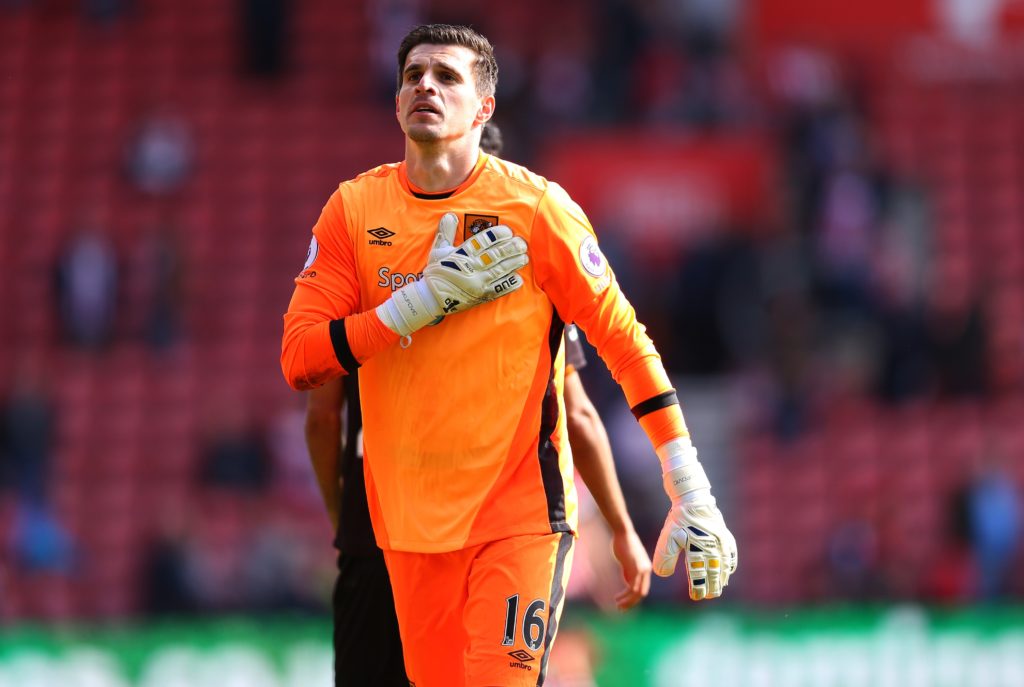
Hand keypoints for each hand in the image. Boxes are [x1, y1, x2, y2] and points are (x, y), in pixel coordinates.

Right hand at [377, 213, 528, 335]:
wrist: (431, 298)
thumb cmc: (436, 272)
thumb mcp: (438, 250)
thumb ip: (446, 232)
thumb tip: (450, 215)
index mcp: (462, 254)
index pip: (482, 242)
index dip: (497, 235)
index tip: (508, 231)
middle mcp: (471, 267)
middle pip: (495, 255)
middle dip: (510, 248)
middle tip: (522, 243)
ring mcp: (478, 282)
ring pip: (500, 270)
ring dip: (514, 263)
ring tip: (524, 257)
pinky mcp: (481, 296)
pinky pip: (498, 289)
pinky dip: (509, 284)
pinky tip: (518, 278)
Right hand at [610, 528, 651, 609]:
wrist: (622, 532)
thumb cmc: (622, 544)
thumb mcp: (627, 561)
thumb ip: (629, 572)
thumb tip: (628, 584)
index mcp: (645, 568)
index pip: (642, 587)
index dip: (633, 597)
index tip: (623, 601)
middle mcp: (646, 570)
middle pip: (642, 593)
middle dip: (631, 602)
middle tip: (621, 608)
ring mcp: (642, 570)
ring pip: (637, 592)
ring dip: (628, 601)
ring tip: (618, 606)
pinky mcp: (636, 569)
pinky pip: (632, 587)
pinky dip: (625, 595)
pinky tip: (617, 598)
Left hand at [652, 439, 737, 600]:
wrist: (693, 498)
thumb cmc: (679, 519)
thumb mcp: (667, 537)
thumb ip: (664, 556)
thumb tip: (662, 575)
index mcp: (697, 548)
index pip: (699, 574)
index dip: (698, 587)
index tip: (695, 596)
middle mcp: (712, 547)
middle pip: (713, 573)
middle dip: (711, 586)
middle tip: (708, 596)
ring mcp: (721, 542)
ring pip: (724, 566)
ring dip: (721, 578)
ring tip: (717, 589)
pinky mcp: (726, 536)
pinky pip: (731, 554)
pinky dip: (730, 565)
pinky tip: (728, 572)